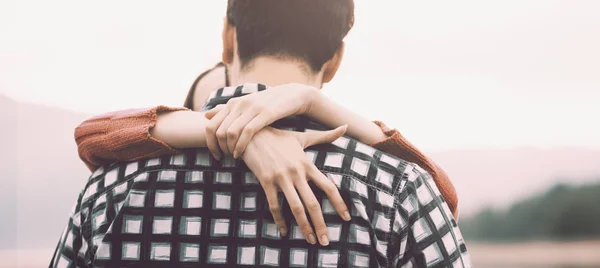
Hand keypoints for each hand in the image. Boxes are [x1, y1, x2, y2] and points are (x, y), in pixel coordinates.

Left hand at [204, 83, 317, 159]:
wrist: (292, 95)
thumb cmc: (267, 104)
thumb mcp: (245, 105)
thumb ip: (225, 110)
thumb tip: (205, 115)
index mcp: (232, 103)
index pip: (210, 125)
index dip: (209, 143)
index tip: (216, 154)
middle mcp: (239, 104)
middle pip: (218, 131)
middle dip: (219, 148)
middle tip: (224, 158)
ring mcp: (251, 108)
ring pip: (230, 132)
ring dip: (229, 149)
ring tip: (233, 157)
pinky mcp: (265, 113)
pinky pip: (247, 132)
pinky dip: (240, 146)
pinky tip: (240, 155)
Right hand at [241, 125, 350, 245]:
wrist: (252, 133)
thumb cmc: (279, 136)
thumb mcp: (303, 136)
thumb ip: (326, 135)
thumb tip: (346, 126)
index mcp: (307, 164)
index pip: (328, 187)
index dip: (339, 203)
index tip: (346, 217)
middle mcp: (296, 173)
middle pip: (313, 203)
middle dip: (321, 224)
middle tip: (326, 241)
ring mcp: (281, 178)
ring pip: (296, 207)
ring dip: (304, 226)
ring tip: (310, 240)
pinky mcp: (266, 181)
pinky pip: (274, 205)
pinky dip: (279, 220)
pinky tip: (284, 231)